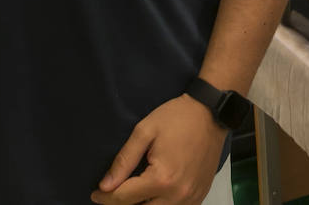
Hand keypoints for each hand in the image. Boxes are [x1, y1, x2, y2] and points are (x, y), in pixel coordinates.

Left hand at [92, 94, 228, 204]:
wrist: (212, 113)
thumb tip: (105, 185)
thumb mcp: (145, 131)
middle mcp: (178, 195)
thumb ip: (124, 160)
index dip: (105, 197)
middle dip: (122, 204)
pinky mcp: (199, 197)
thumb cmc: (178, 118)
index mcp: (162, 178)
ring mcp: (191, 199)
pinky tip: (154, 194)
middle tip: (113, 193)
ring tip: (132, 193)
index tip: (95, 193)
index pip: (124, 198)